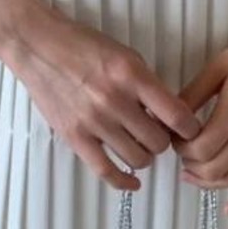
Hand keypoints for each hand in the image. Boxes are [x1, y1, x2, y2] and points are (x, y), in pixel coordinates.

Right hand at [10, 0, 193, 185]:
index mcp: (132, 75)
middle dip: (163, 141)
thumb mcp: (125, 55)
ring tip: (139, 146)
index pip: (176, 115)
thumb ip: (148, 85)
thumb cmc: (83, 46)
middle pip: (158, 142)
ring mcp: (93, 121)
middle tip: (156, 134)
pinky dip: (124, 181)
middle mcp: (114, 100)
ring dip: (144, 156)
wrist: (38, 46)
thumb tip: (171, 116)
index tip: (189, 131)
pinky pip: (106, 171)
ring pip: (138, 159)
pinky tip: (133, 182)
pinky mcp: (75, 137)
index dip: (189, 129)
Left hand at [179, 0, 227, 214]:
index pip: (202, 147)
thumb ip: (193, 94)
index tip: (174, 138)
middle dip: (191, 166)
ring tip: (193, 175)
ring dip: (210, 183)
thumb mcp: (219, 65)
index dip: (181, 149)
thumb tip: (168, 118)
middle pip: (216, 167)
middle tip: (181, 155)